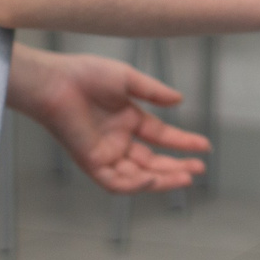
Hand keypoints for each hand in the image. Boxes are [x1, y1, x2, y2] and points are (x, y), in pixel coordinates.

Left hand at [7, 47, 209, 194]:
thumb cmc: (84, 75)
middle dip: (176, 166)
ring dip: (162, 179)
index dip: (183, 142)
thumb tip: (179, 101)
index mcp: (127, 120)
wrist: (55, 82)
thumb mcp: (127, 79)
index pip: (161, 136)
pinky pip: (115, 182)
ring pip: (138, 176)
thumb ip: (153, 92)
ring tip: (186, 177)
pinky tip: (153, 179)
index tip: (205, 146)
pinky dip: (134, 184)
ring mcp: (105, 153)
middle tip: (199, 168)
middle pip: (153, 161)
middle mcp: (118, 140)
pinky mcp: (91, 162)